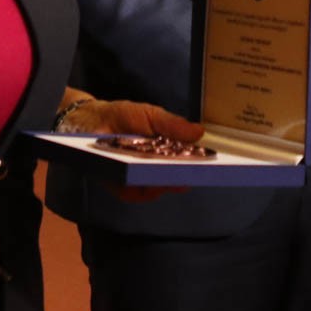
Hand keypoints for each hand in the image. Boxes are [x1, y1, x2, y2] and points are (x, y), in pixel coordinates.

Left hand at [67, 98, 206, 202]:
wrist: (92, 120)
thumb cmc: (125, 116)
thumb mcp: (152, 115)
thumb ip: (173, 125)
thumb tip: (200, 132)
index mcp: (168, 151)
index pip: (190, 162)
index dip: (204, 164)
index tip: (217, 163)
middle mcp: (157, 169)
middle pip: (179, 178)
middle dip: (189, 175)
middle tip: (198, 172)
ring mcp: (141, 181)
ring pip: (161, 188)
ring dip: (168, 182)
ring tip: (175, 174)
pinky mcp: (125, 190)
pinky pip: (140, 194)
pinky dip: (146, 188)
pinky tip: (150, 178)